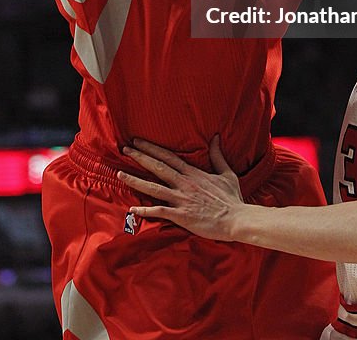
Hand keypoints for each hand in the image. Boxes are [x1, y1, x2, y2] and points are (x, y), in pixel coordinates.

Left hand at [117, 136, 244, 241]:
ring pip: (153, 188)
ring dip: (135, 180)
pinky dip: (145, 210)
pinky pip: (159, 211)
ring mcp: (181, 199)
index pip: (168, 156)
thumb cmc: (232, 198)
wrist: (236, 219)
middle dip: (140, 157)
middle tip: (125, 149)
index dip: (152, 148)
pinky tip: (132, 210)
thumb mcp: (226, 173)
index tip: (138, 142)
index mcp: (193, 173)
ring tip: (120, 174)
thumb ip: (217, 155)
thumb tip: (215, 137)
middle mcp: (184, 183)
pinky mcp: (181, 215)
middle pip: (158, 167)